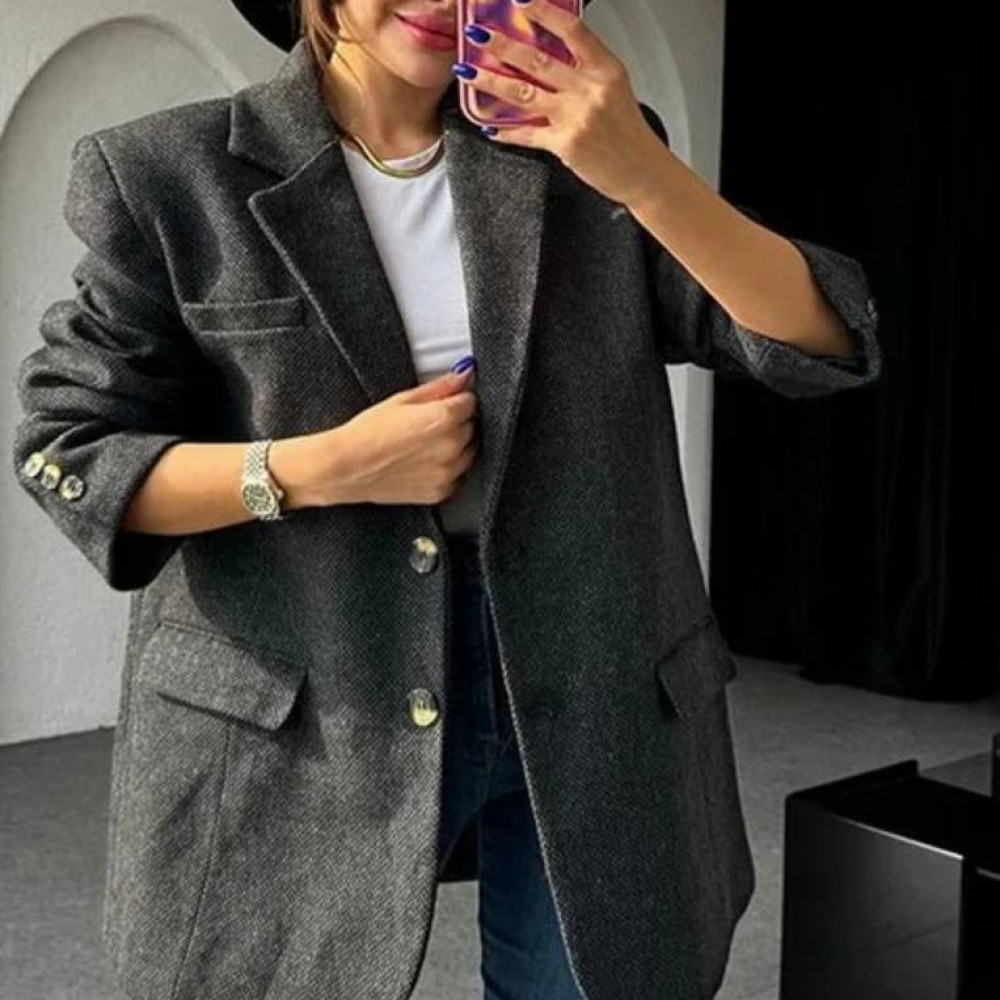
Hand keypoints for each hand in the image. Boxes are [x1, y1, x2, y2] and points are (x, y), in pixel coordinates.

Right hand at [310, 367, 478, 506]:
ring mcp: (448, 472)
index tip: (442, 404)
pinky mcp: (442, 491)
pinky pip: (459, 475)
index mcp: (444, 418)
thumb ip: (440, 387)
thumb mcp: (403, 400)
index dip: (455, 400)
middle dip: (457, 422)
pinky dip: (449, 468)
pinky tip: (426, 461)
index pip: (470, 402)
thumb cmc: (368, 432)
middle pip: (472, 426)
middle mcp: (452, 446)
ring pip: (469, 452)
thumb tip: (464, 375)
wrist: (347, 467)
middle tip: (428, 425)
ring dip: (457, 446)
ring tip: (426, 443)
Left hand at [454, 0, 664, 205]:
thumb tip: (551, 51)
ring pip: (524, 94)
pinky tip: (489, 126)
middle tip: (477, 34)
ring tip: (467, 71)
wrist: (641, 170)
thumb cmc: (627, 131)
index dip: (544, 12)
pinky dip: (506, 131)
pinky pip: (527, 134)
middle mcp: (590, 90)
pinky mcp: (565, 144)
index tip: (521, 0)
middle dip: (502, 45)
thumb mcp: (614, 89)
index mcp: (606, 69)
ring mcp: (576, 117)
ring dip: (491, 81)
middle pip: (538, 60)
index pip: (572, 30)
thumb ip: (586, 69)